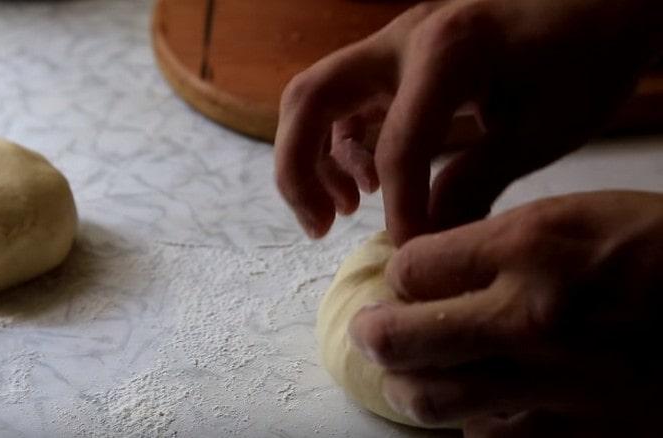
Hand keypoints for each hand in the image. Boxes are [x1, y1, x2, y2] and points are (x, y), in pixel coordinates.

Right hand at [274, 0, 661, 244]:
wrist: (598, 6)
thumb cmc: (584, 59)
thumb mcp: (540, 131)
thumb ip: (474, 183)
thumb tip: (424, 240)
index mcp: (448, 52)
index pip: (399, 146)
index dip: (400, 209)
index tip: (410, 254)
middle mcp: (404, 38)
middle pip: (311, 98)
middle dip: (298, 170)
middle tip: (320, 226)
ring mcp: (394, 44)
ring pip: (316, 96)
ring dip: (312, 157)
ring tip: (345, 209)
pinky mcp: (397, 58)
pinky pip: (346, 100)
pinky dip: (341, 144)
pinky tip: (369, 182)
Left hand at [349, 191, 662, 436]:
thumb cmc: (662, 249)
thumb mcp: (580, 214)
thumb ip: (501, 240)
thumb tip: (432, 266)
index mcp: (532, 248)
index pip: (411, 267)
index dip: (398, 272)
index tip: (404, 278)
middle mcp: (532, 318)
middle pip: (401, 336)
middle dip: (374, 331)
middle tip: (370, 329)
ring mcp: (554, 384)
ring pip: (433, 398)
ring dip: (409, 383)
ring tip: (407, 372)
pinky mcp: (580, 434)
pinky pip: (489, 436)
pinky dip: (471, 420)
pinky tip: (477, 403)